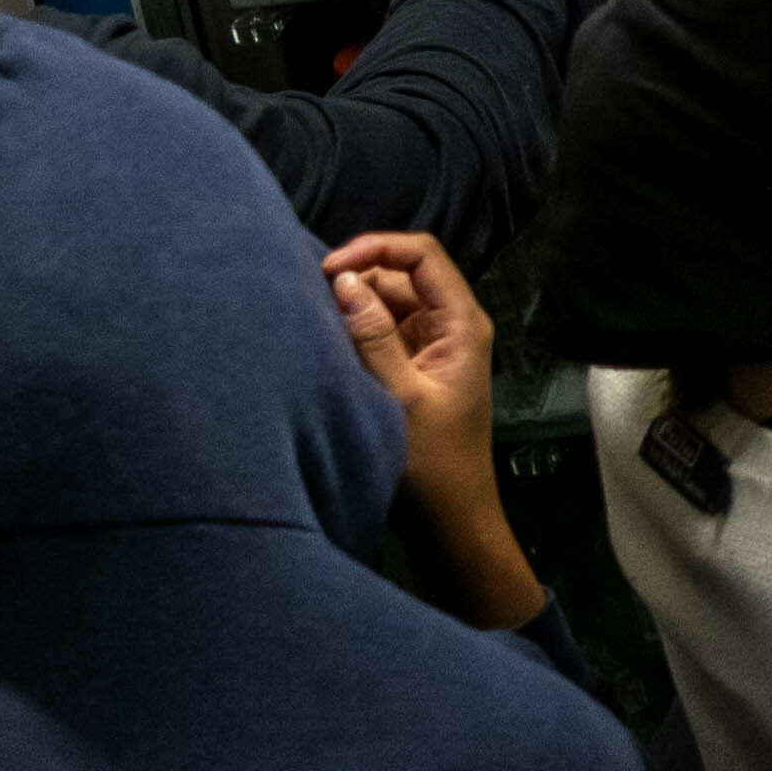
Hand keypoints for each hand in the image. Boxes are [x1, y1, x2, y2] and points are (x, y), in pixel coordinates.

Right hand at [324, 228, 545, 629]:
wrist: (450, 522)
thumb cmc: (433, 466)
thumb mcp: (398, 396)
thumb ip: (370, 335)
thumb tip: (343, 280)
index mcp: (462, 324)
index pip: (421, 254)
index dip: (374, 248)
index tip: (328, 268)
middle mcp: (451, 326)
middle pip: (400, 275)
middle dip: (356, 278)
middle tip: (309, 299)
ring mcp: (431, 347)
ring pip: (387, 302)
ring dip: (352, 306)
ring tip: (311, 321)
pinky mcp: (412, 369)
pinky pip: (381, 331)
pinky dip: (354, 331)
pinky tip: (325, 343)